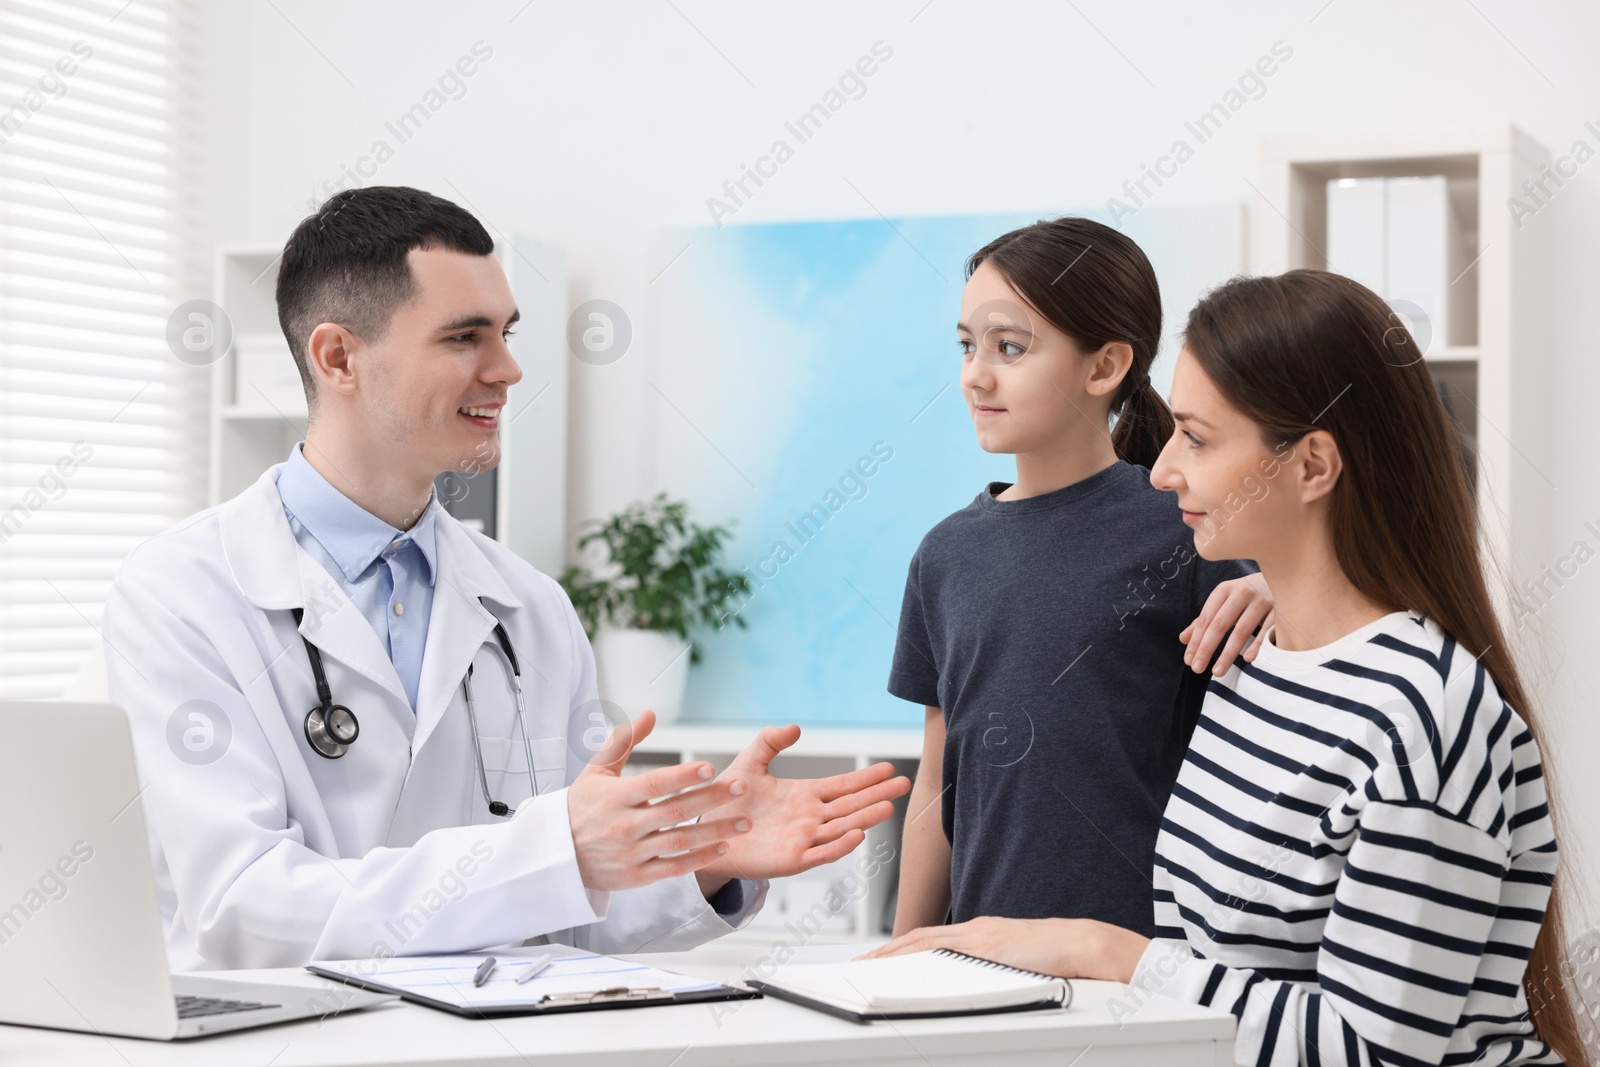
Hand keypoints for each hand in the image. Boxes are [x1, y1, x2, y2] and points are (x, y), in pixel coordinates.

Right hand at [566, 709, 752, 891]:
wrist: (556, 855)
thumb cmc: (580, 807)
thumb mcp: (596, 771)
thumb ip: (624, 741)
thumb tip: (650, 714)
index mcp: (615, 797)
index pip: (654, 784)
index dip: (682, 775)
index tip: (709, 766)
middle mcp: (624, 825)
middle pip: (675, 810)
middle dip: (711, 798)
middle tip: (741, 786)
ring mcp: (631, 853)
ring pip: (680, 840)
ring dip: (716, 831)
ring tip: (745, 821)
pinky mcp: (636, 876)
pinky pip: (674, 867)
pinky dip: (700, 858)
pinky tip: (724, 846)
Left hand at [692, 724, 910, 884]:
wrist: (704, 835)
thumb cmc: (726, 803)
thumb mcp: (749, 764)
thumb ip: (770, 742)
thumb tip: (796, 727)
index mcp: (804, 796)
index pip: (842, 786)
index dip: (865, 778)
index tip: (889, 768)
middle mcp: (809, 818)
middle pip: (851, 805)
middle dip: (877, 794)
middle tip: (904, 783)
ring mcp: (803, 840)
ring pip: (842, 827)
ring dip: (865, 818)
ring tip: (888, 806)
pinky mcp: (791, 859)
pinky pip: (821, 853)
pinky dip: (840, 845)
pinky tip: (858, 835)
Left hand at [856, 916, 1148, 982]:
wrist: (1085, 944)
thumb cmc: (1060, 958)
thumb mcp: (1018, 963)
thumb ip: (995, 967)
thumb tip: (980, 983)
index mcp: (982, 934)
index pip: (932, 939)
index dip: (904, 947)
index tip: (882, 958)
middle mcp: (975, 930)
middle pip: (920, 938)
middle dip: (888, 950)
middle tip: (861, 963)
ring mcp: (979, 935)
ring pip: (924, 941)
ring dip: (893, 953)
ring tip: (868, 966)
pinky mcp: (986, 944)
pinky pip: (942, 948)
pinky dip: (916, 954)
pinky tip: (900, 963)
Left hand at [1180, 572, 1272, 675]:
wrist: (1285, 576)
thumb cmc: (1248, 596)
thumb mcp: (1225, 602)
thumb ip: (1205, 620)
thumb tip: (1183, 639)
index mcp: (1224, 590)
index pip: (1205, 619)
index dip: (1196, 640)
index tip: (1188, 660)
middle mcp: (1242, 593)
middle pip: (1219, 624)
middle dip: (1206, 648)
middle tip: (1197, 669)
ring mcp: (1262, 600)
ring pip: (1242, 630)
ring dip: (1228, 653)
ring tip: (1217, 672)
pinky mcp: (1281, 609)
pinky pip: (1267, 631)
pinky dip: (1257, 645)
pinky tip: (1247, 659)